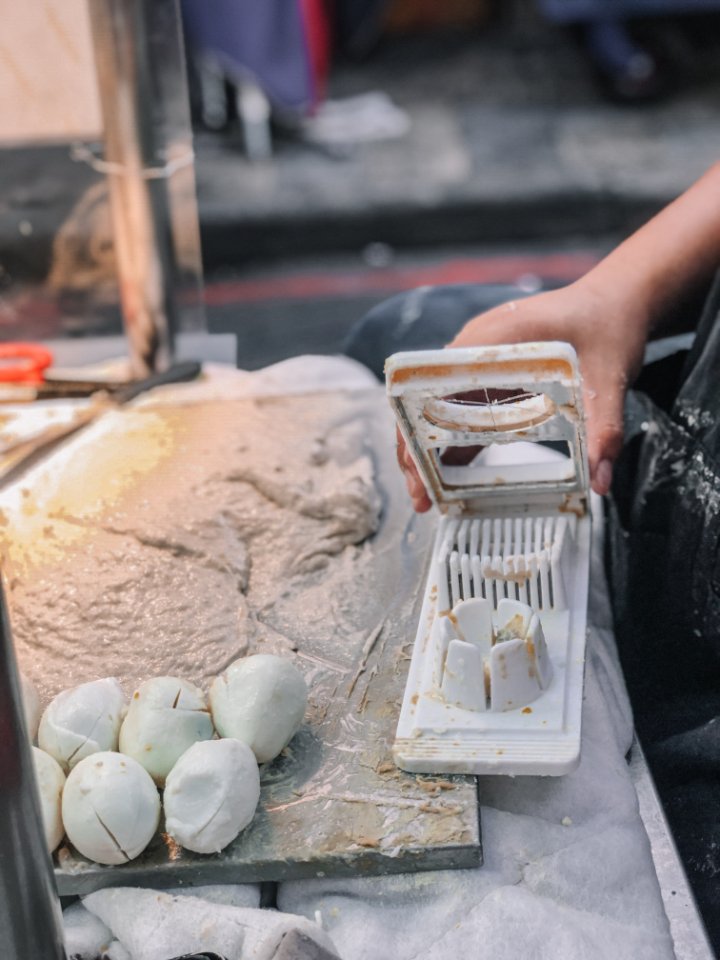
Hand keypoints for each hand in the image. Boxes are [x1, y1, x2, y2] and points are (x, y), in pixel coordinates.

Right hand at [397, 277, 650, 509]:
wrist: (618, 298)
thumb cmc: (609, 324)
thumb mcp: (610, 380)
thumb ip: (603, 430)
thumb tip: (599, 481)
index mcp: (496, 338)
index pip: (434, 383)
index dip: (417, 426)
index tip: (415, 465)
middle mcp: (477, 344)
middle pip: (426, 398)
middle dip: (417, 449)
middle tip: (419, 495)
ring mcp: (479, 357)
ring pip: (438, 405)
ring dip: (431, 447)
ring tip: (428, 493)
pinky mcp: (490, 371)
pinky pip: (461, 405)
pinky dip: (454, 438)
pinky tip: (452, 472)